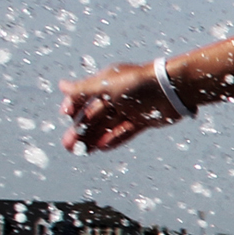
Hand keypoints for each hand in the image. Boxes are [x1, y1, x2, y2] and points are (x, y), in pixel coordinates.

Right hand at [58, 61, 185, 152]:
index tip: (65, 115)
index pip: (85, 95)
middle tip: (68, 145)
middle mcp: (118, 95)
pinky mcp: (144, 120)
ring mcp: (131, 108)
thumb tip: (61, 86)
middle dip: (80, 130)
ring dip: (93, 138)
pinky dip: (114, 139)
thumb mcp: (105, 85)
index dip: (74, 105)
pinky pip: (125, 131)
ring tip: (80, 151)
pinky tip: (101, 147)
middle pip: (95, 115)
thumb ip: (82, 90)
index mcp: (107, 82)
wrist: (172, 89)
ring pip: (108, 125)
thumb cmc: (136, 83)